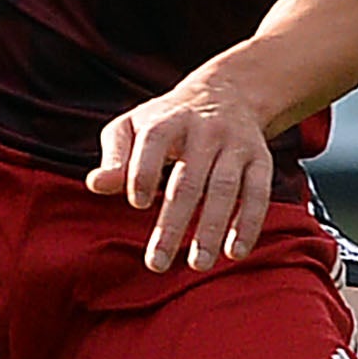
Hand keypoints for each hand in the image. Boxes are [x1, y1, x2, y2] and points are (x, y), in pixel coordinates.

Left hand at [86, 58, 277, 273]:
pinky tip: (235, 252)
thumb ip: (115, 155)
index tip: (137, 205)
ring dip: (212, 228)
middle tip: (156, 263)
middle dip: (173, 222)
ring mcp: (236, 144)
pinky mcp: (261, 159)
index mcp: (168, 119)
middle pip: (190, 178)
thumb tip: (96, 184)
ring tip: (198, 265)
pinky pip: (259, 192)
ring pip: (225, 188)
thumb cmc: (166, 121)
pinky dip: (249, 223)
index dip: (144, 171)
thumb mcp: (133, 126)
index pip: (155, 140)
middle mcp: (206, 130)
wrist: (226, 93)